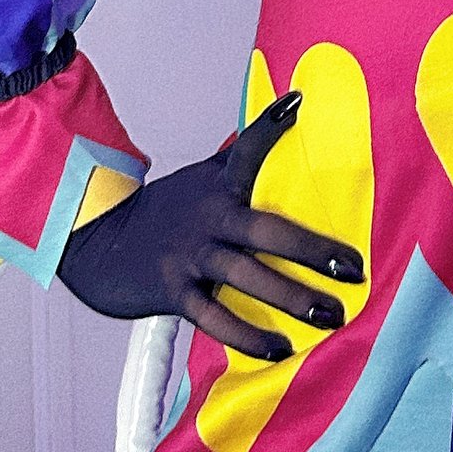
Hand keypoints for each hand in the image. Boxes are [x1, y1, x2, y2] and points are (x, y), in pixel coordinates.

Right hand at [56, 90, 363, 357]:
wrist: (99, 243)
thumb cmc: (167, 211)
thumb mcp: (202, 179)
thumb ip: (241, 160)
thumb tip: (287, 113)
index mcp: (218, 185)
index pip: (246, 148)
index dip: (270, 125)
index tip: (297, 104)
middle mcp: (209, 216)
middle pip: (266, 231)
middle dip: (313, 251)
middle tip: (353, 270)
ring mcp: (191, 255)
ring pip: (247, 277)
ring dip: (291, 298)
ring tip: (331, 315)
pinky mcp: (174, 290)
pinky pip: (215, 318)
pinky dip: (248, 335)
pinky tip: (279, 347)